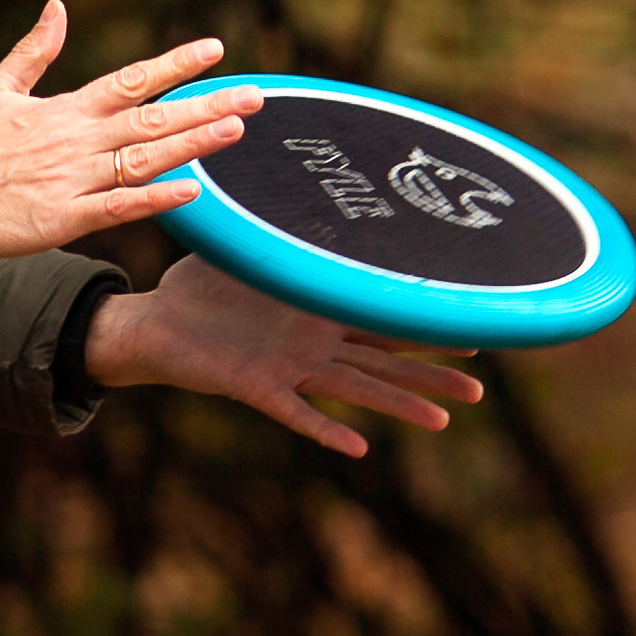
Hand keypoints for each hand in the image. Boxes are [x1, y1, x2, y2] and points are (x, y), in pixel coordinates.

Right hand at [0, 0, 262, 261]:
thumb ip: (34, 51)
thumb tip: (57, 7)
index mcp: (63, 108)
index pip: (132, 80)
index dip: (175, 65)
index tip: (215, 49)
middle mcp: (76, 140)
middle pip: (154, 119)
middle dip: (207, 105)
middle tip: (256, 97)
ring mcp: (71, 179)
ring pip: (145, 159)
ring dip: (194, 144)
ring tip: (235, 130)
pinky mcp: (60, 219)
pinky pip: (117, 206)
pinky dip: (155, 198)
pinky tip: (192, 191)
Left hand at [82, 249, 485, 458]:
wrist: (156, 321)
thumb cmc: (203, 287)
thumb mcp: (252, 249)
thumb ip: (287, 229)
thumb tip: (315, 187)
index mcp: (318, 311)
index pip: (383, 320)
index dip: (425, 326)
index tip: (472, 329)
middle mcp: (313, 345)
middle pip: (385, 362)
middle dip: (431, 374)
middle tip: (479, 389)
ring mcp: (289, 369)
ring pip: (355, 390)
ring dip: (396, 405)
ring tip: (441, 421)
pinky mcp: (256, 387)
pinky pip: (296, 414)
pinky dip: (326, 431)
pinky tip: (359, 448)